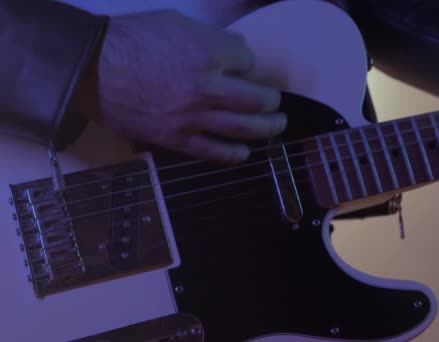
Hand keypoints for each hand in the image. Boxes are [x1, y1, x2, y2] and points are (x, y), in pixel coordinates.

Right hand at [70, 10, 284, 163]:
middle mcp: (207, 88)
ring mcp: (194, 118)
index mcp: (208, 54)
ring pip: (245, 129)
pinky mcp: (178, 139)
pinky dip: (235, 154)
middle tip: (274, 102)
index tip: (241, 66)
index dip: (246, 63)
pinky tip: (244, 152)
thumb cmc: (132, 40)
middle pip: (258, 100)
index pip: (248, 61)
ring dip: (267, 128)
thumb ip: (212, 37)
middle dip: (272, 100)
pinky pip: (215, 153)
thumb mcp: (176, 22)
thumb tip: (237, 48)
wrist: (92, 70)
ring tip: (276, 126)